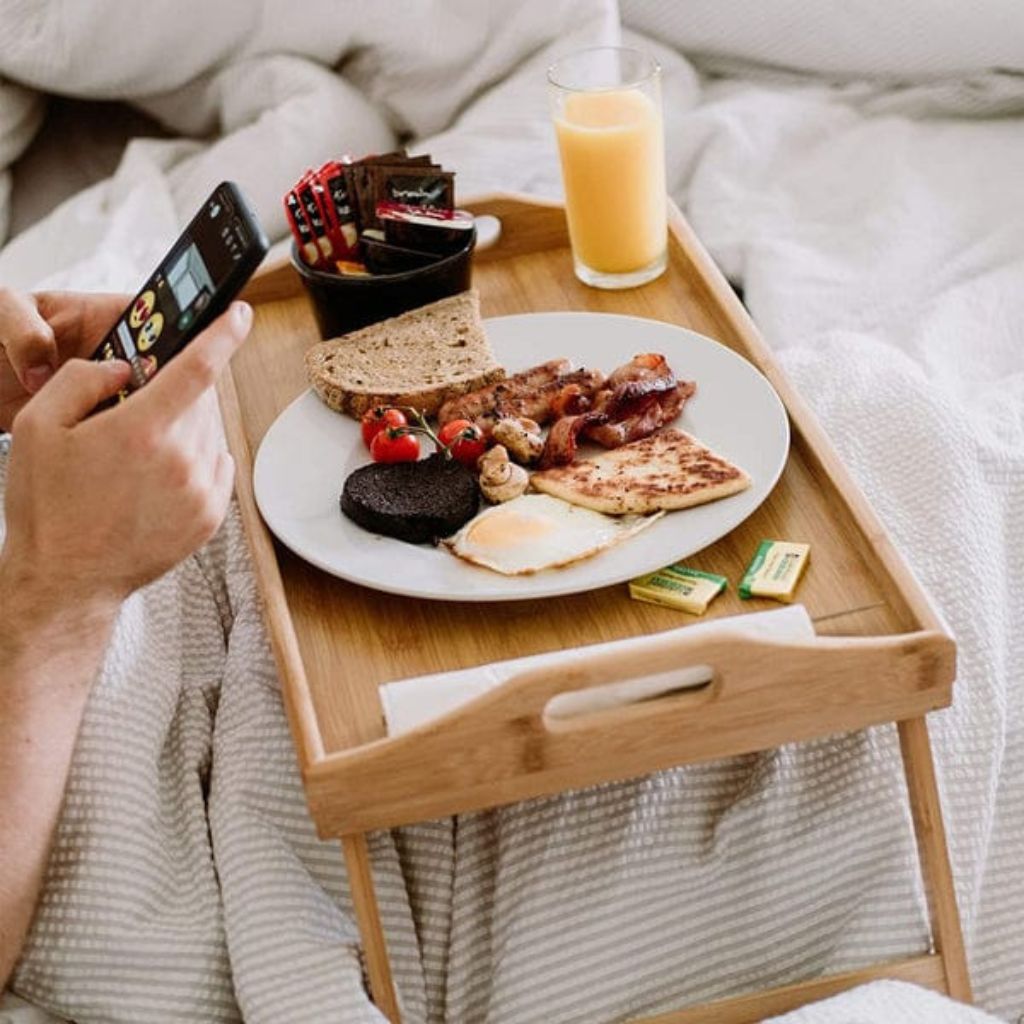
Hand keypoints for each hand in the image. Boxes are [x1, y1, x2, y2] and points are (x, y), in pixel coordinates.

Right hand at [0, 299, 252, 642]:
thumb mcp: (38, 427)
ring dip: (185, 427)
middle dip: (175, 393)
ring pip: (210, 431)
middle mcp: (183, 460)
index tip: (240, 313)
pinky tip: (157, 474)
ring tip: (138, 455)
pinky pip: (216, 465)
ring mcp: (203, 491)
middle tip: (135, 414)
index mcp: (142, 431)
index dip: (223, 333)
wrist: (67, 580)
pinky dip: (195, 458)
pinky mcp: (213, 516)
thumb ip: (81, 379)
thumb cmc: (48, 507)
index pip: (198, 367)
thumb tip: (123, 368)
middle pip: (201, 400)